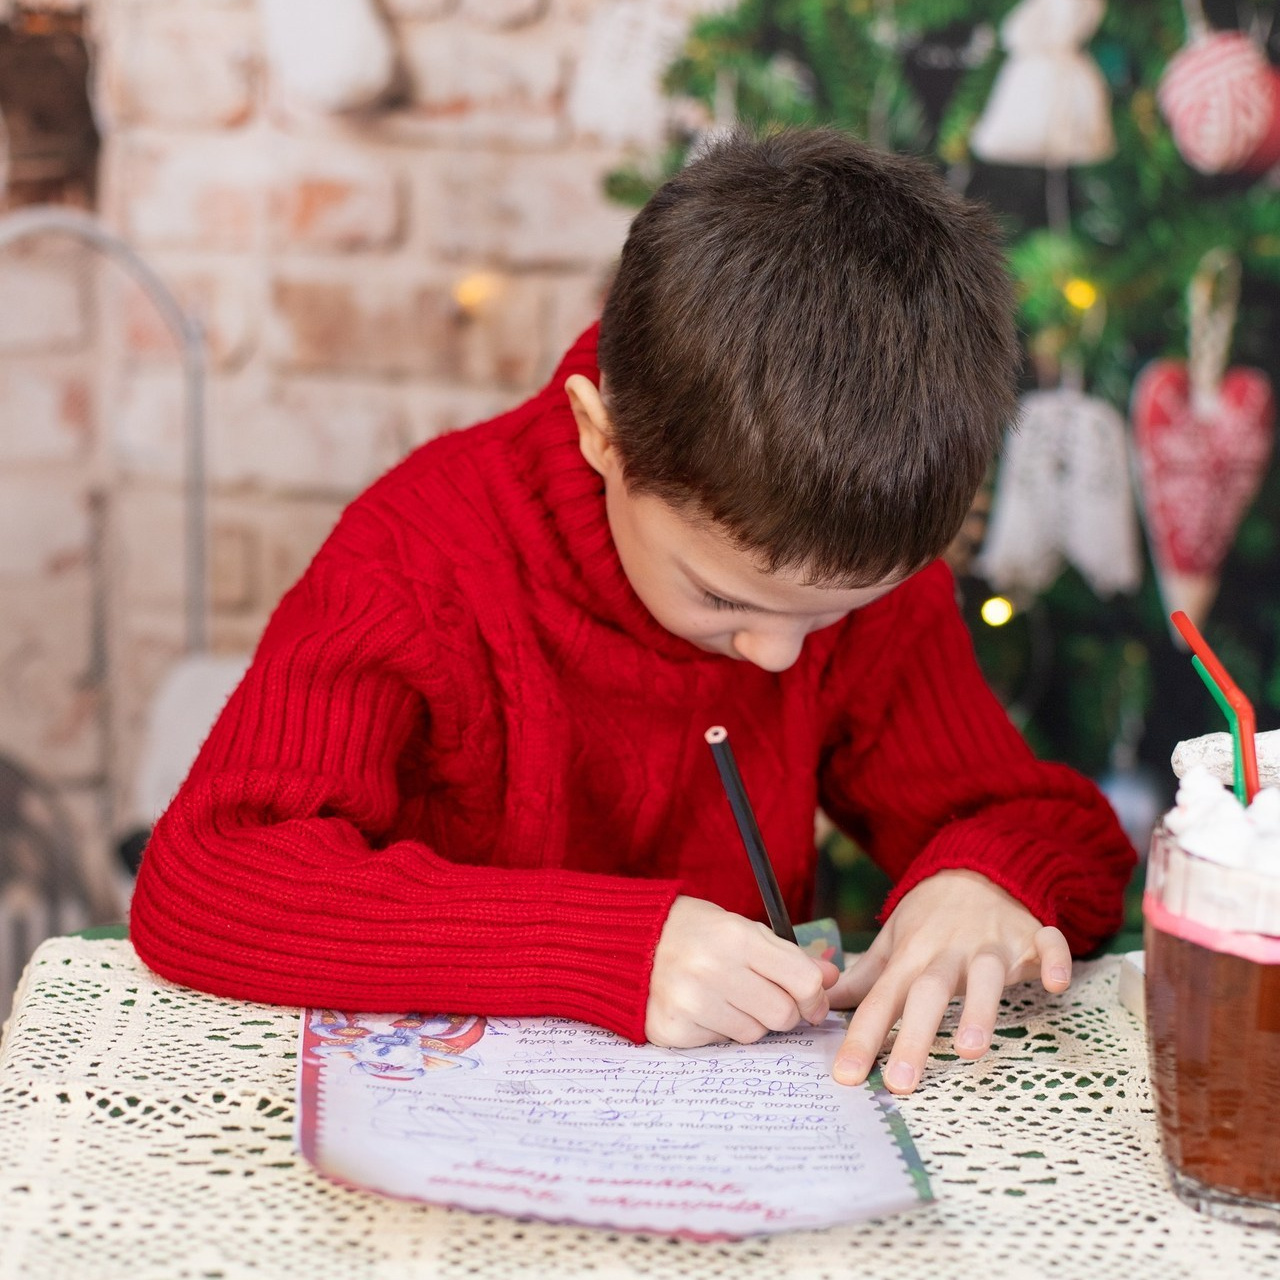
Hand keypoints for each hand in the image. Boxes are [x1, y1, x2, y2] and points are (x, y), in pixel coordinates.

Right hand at [646, 895, 840, 1047]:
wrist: (629, 942)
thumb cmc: (694, 932)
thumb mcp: (741, 928)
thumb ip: (788, 954)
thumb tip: (831, 977)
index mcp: (735, 937)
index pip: (802, 980)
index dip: (815, 994)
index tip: (811, 999)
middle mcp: (711, 970)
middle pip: (782, 1014)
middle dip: (785, 1011)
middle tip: (768, 999)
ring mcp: (689, 1003)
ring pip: (754, 1034)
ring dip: (750, 1021)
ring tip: (728, 997)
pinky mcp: (673, 1030)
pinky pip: (721, 1043)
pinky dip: (720, 1029)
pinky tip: (703, 1007)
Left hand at [827, 869, 1070, 1094]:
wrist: (976, 866)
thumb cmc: (929, 916)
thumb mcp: (892, 941)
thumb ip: (865, 977)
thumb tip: (825, 1004)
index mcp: (910, 956)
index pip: (879, 1000)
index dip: (861, 1038)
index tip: (845, 1077)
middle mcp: (948, 952)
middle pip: (928, 994)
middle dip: (913, 1038)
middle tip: (899, 1083)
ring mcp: (991, 944)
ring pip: (986, 976)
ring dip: (979, 1009)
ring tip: (970, 1051)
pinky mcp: (1032, 936)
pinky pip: (1047, 946)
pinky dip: (1054, 962)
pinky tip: (1056, 985)